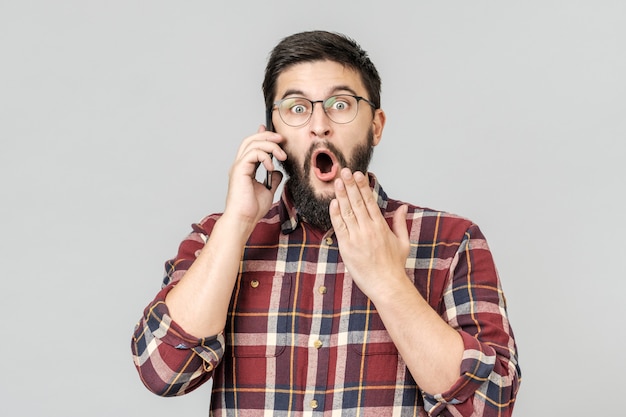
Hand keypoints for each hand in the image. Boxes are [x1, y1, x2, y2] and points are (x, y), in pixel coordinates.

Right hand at [223, 125, 286, 226]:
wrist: (244, 219)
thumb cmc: (252, 209)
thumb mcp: (268, 190)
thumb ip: (273, 178)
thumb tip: (278, 170)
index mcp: (245, 168)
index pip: (252, 146)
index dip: (262, 136)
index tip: (276, 135)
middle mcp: (240, 165)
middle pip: (251, 140)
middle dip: (267, 136)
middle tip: (281, 139)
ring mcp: (238, 167)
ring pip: (252, 144)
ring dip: (270, 146)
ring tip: (282, 156)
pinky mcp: (239, 170)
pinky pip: (253, 154)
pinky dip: (265, 157)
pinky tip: (272, 167)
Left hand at [329, 168, 409, 296]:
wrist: (387, 285)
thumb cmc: (394, 266)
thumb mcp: (403, 242)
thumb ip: (400, 223)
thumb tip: (403, 207)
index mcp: (381, 226)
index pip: (370, 201)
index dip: (363, 187)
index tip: (359, 174)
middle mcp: (368, 229)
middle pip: (357, 202)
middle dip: (351, 185)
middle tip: (345, 171)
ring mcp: (357, 238)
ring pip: (347, 212)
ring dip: (342, 195)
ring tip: (338, 181)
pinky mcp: (346, 247)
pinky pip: (339, 227)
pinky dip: (335, 214)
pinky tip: (333, 203)